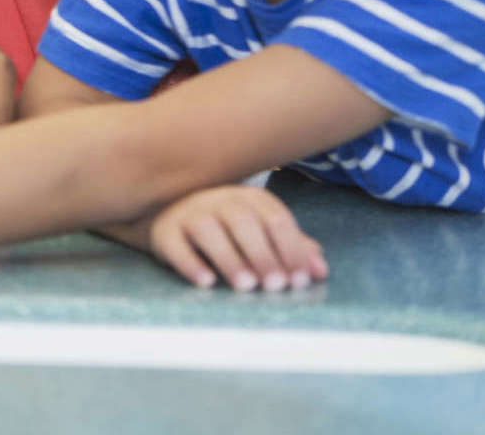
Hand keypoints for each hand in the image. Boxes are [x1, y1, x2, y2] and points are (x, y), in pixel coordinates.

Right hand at [147, 185, 327, 290]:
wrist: (168, 216)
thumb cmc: (226, 228)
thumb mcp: (260, 233)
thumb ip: (291, 249)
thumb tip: (320, 271)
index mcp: (249, 198)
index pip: (275, 219)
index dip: (291, 249)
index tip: (301, 280)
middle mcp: (219, 199)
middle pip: (243, 222)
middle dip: (263, 255)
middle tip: (276, 286)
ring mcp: (188, 212)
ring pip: (208, 230)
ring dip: (229, 258)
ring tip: (246, 286)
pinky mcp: (164, 231)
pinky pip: (175, 245)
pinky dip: (190, 263)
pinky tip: (206, 281)